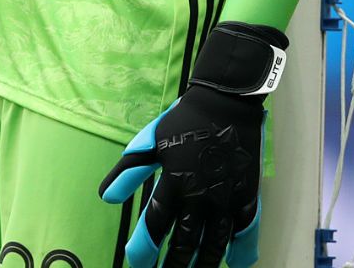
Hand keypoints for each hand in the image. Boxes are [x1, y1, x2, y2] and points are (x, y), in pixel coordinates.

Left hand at [99, 22, 288, 267]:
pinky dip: (242, 250)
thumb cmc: (183, 121)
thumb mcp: (150, 142)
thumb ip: (128, 171)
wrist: (226, 102)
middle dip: (173, 266)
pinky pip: (246, 231)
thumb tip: (106, 198)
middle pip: (185, 244)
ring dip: (203, 265)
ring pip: (215, 245)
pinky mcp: (247, 195)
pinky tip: (237, 263)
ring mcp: (226, 198)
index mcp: (173, 182)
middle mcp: (200, 195)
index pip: (155, 226)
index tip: (137, 262)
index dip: (143, 250)